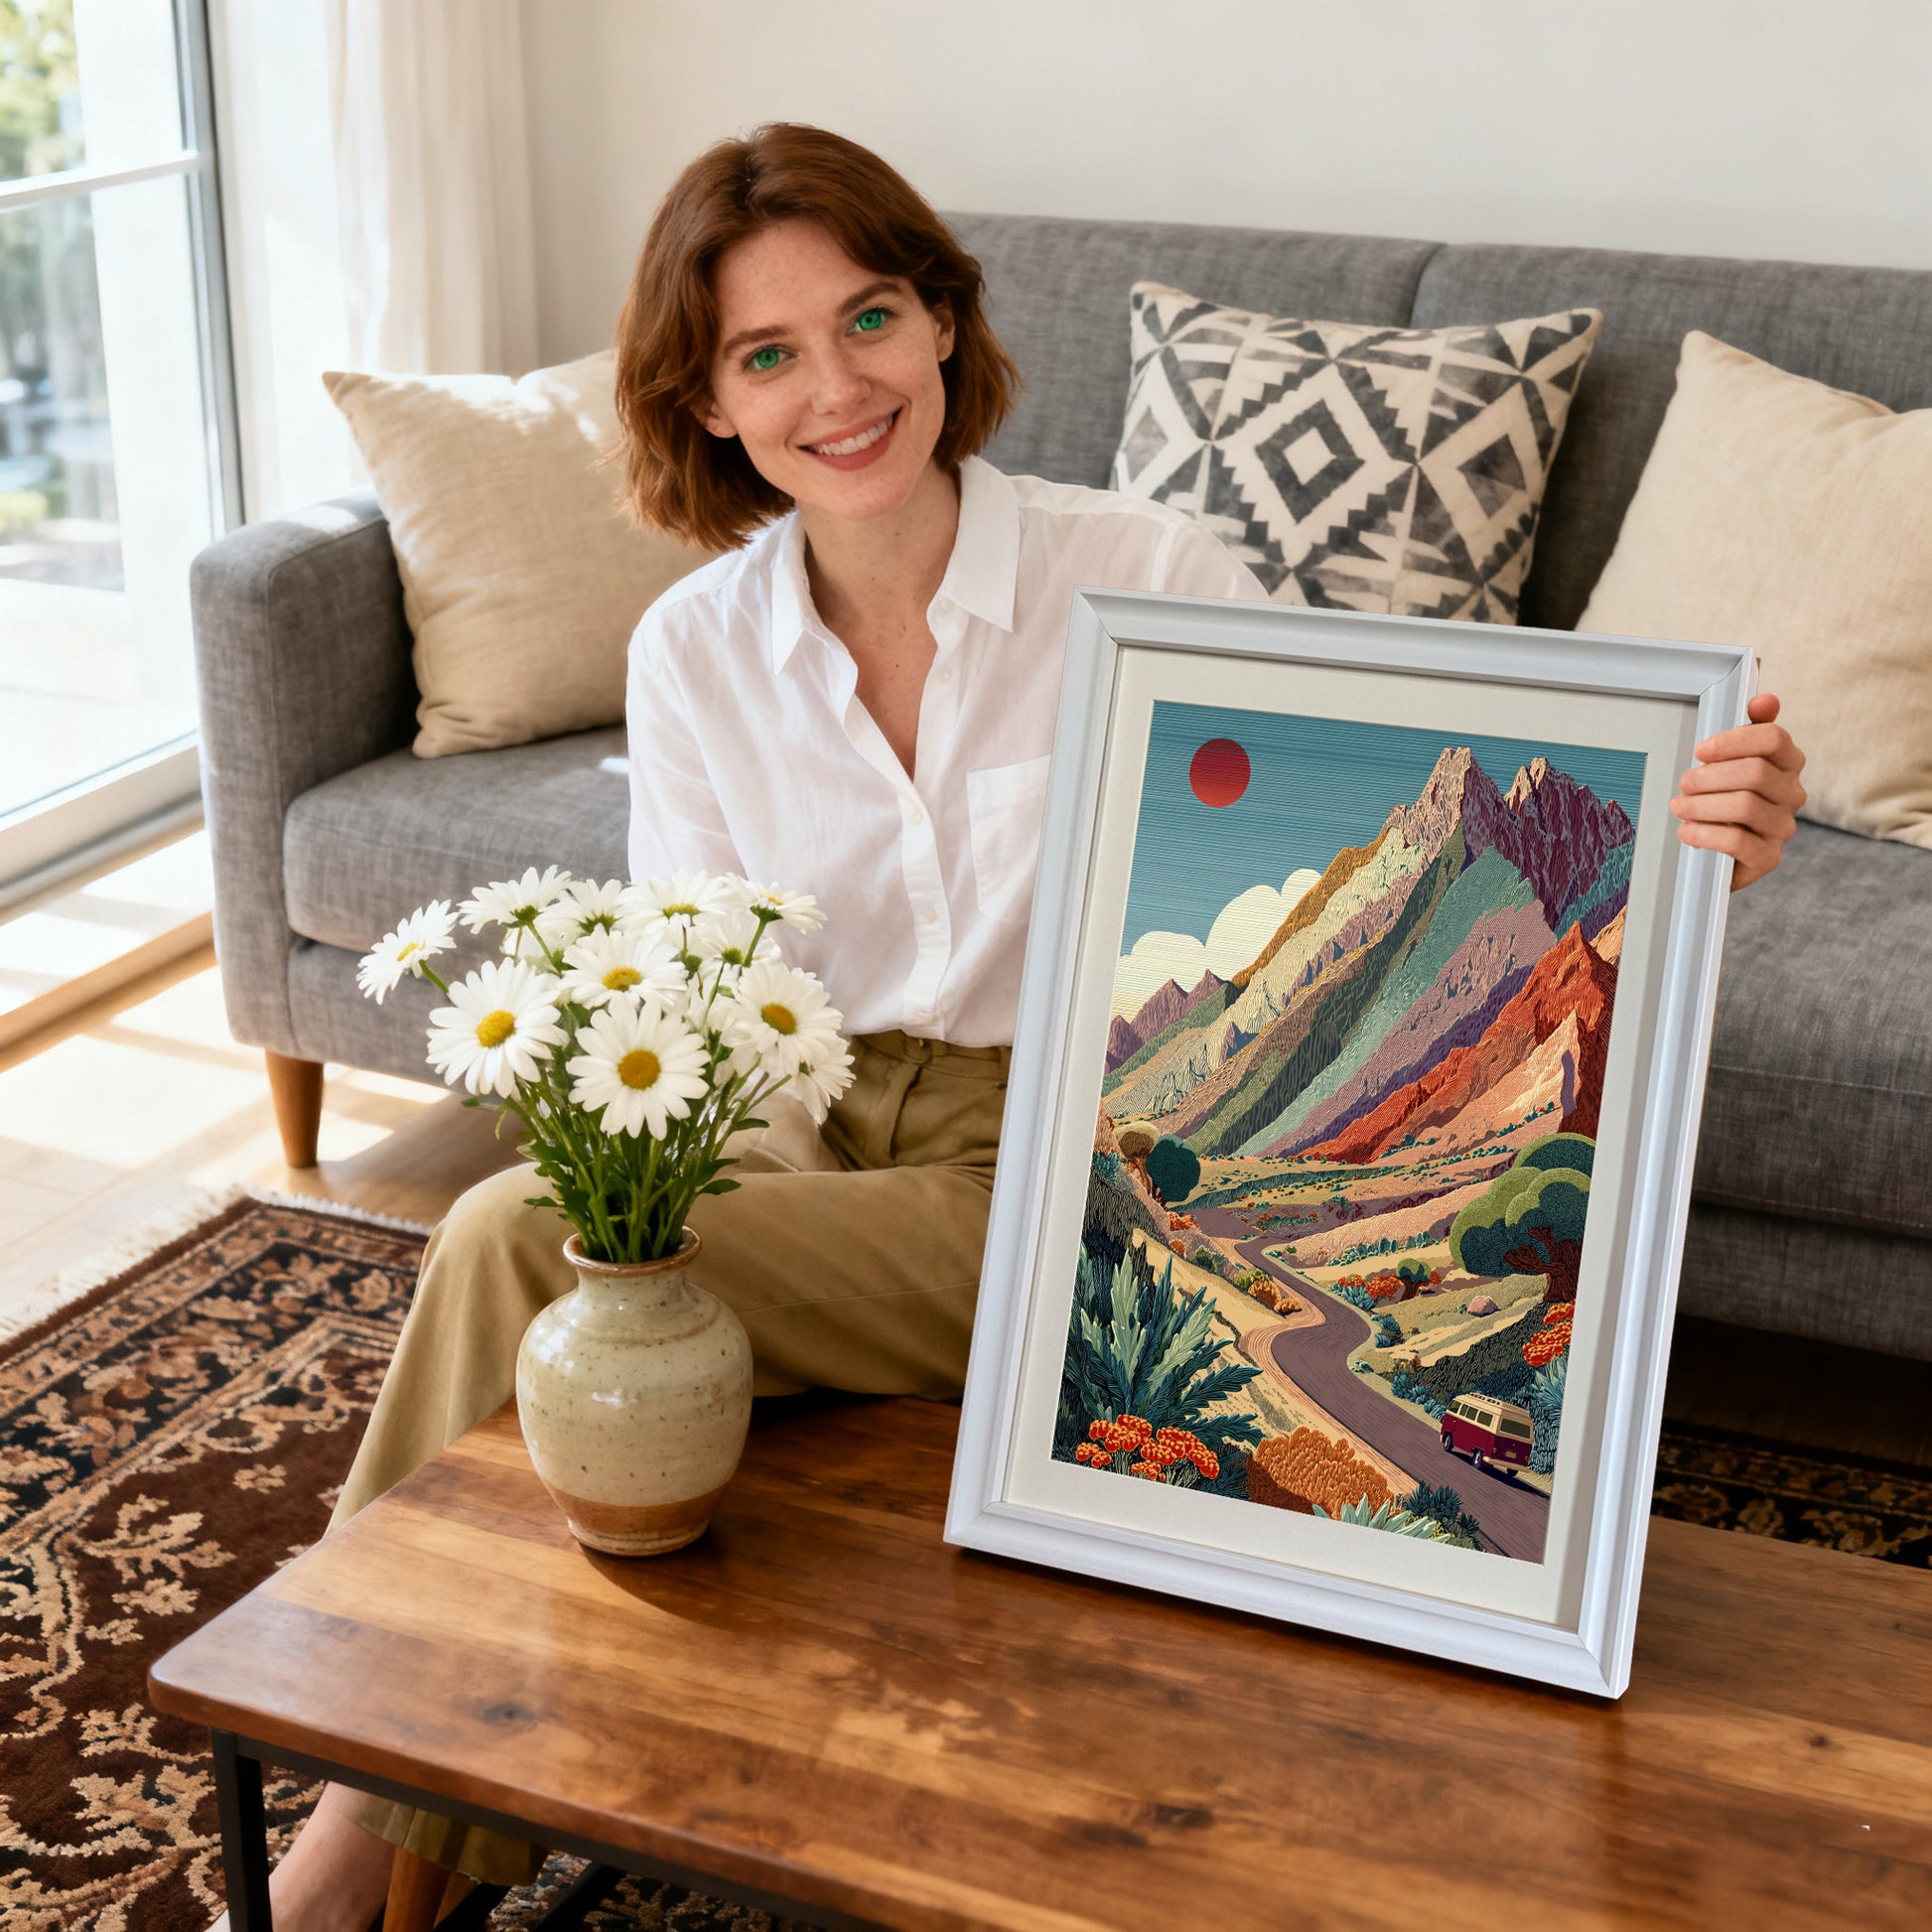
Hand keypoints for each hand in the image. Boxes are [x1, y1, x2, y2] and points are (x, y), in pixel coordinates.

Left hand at [1670, 693, 1805, 891]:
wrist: (1722, 850)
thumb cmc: (1725, 797)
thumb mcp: (1732, 760)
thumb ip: (1748, 728)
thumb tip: (1766, 699)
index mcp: (1788, 762)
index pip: (1773, 738)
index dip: (1733, 741)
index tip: (1701, 750)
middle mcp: (1792, 793)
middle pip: (1755, 772)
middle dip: (1710, 776)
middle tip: (1685, 783)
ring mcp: (1783, 827)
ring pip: (1745, 807)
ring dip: (1702, 805)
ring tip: (1679, 806)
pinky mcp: (1768, 857)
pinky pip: (1738, 843)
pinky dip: (1705, 834)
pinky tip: (1686, 830)